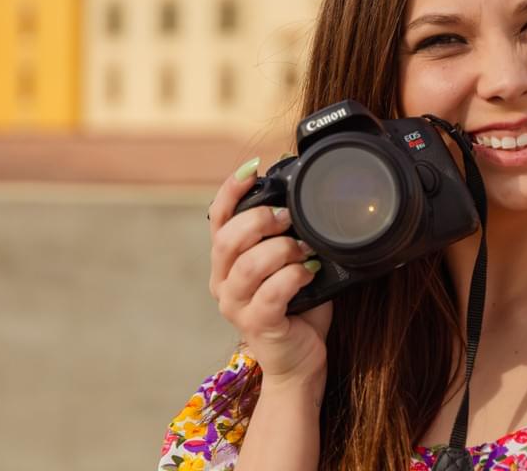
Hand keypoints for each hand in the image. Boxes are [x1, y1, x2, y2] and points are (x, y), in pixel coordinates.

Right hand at [208, 161, 333, 386]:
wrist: (301, 359)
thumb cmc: (298, 307)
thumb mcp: (289, 263)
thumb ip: (288, 234)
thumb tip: (303, 195)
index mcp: (227, 261)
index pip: (217, 218)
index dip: (230, 190)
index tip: (252, 168)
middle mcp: (223, 281)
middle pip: (227, 239)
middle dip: (261, 220)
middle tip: (289, 218)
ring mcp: (236, 306)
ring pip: (248, 266)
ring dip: (281, 250)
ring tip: (305, 251)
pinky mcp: (256, 325)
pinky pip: (271, 294)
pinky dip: (293, 276)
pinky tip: (309, 272)